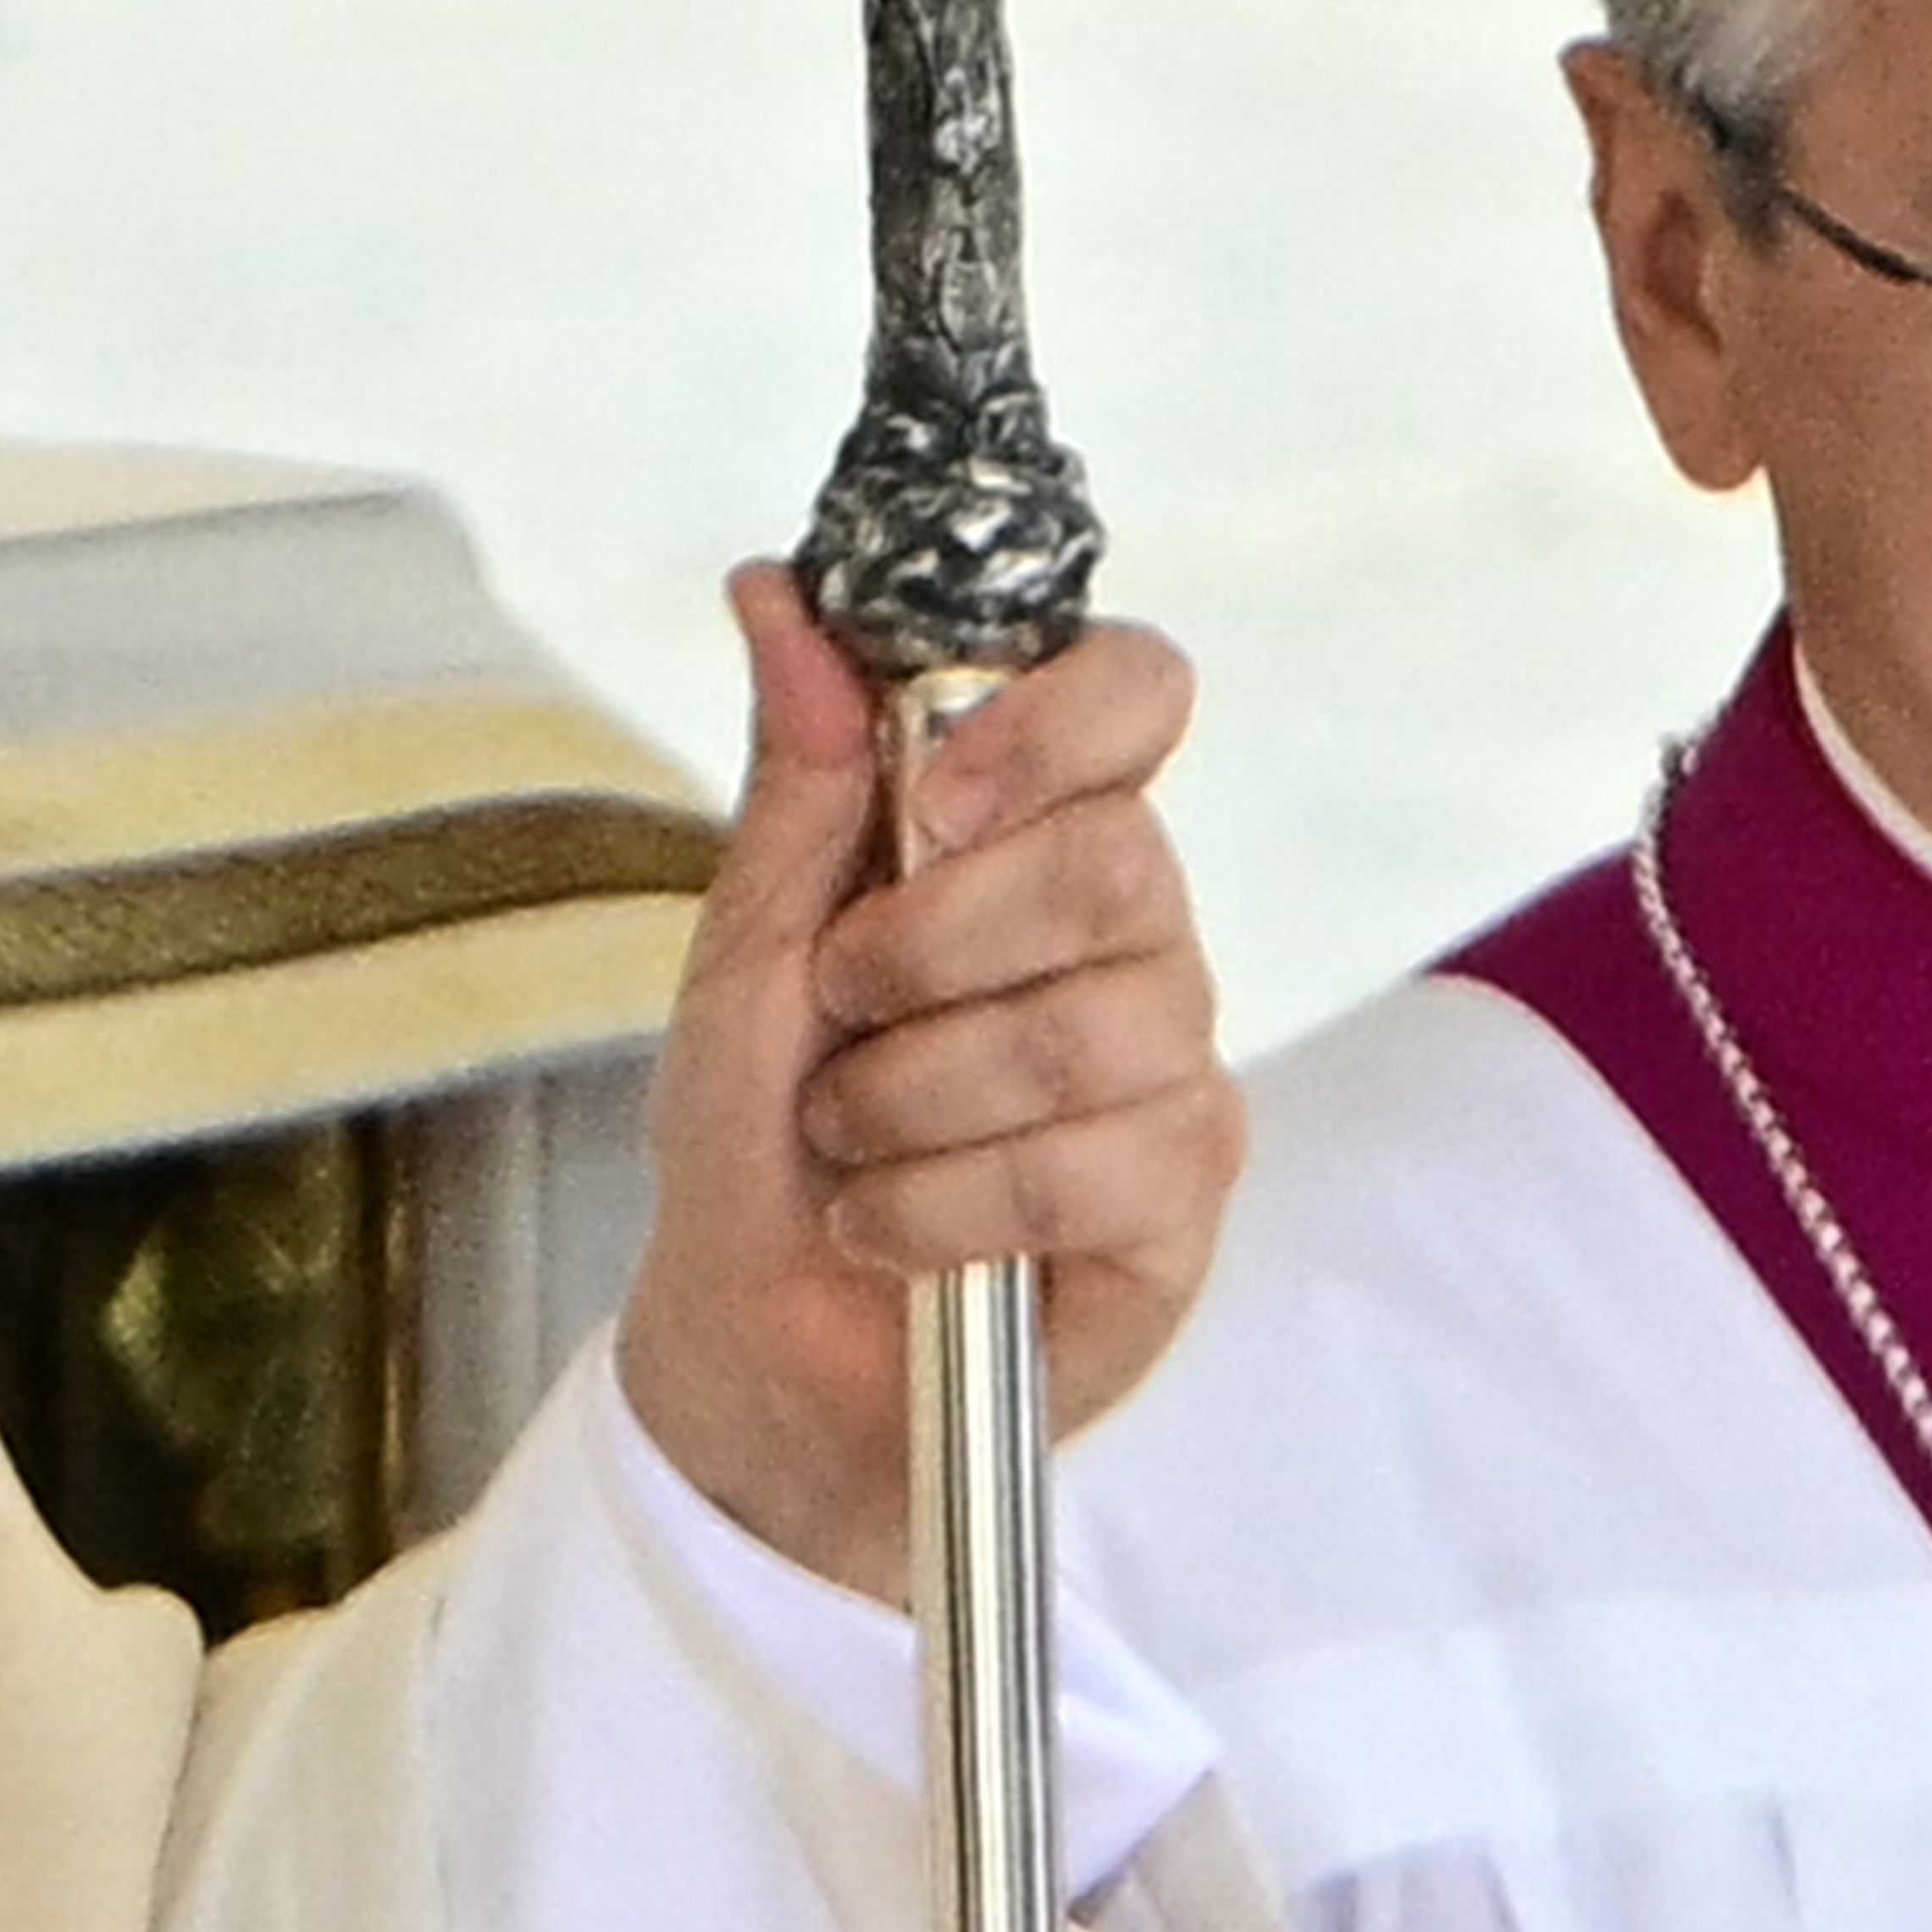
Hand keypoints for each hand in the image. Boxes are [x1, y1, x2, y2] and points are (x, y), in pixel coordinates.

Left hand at [616, 565, 1246, 1601]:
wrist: (756, 1341)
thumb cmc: (758, 1133)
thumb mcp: (747, 946)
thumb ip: (796, 777)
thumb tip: (773, 589)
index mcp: (1033, 835)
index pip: (1136, 692)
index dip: (1054, 719)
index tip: (935, 796)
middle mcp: (1132, 932)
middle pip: (1117, 858)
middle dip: (932, 942)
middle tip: (843, 1009)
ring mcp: (1172, 1064)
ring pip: (1092, 1027)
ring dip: (914, 1095)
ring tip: (850, 1139)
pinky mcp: (1183, 1199)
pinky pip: (1098, 1165)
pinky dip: (947, 1204)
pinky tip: (895, 1228)